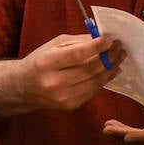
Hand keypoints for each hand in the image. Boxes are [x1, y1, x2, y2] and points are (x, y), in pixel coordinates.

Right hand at [0, 33, 121, 117]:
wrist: (23, 87)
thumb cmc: (40, 62)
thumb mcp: (53, 46)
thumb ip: (78, 42)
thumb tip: (102, 39)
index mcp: (47, 63)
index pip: (76, 55)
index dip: (96, 47)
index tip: (110, 40)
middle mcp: (54, 82)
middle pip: (90, 69)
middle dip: (109, 56)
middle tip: (120, 47)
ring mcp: (63, 96)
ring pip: (96, 81)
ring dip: (111, 68)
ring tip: (118, 57)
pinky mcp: (71, 105)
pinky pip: (93, 90)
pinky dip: (104, 79)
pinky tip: (109, 70)